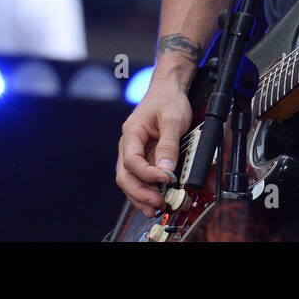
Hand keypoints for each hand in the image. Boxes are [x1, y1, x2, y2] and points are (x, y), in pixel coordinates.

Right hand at [116, 79, 192, 216]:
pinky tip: (156, 200)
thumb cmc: (168, 100)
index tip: (165, 179)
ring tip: (156, 208)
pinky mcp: (143, 157)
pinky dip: (147, 190)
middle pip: (125, 176)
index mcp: (132, 133)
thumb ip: (169, 145)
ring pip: (130, 180)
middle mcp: (129, 145)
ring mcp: (134, 152)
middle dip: (140, 193)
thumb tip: (166, 170)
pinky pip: (140, 177)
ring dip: (142, 196)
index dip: (147, 174)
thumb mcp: (173, 120)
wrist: (168, 90)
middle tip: (157, 203)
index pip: (132, 161)